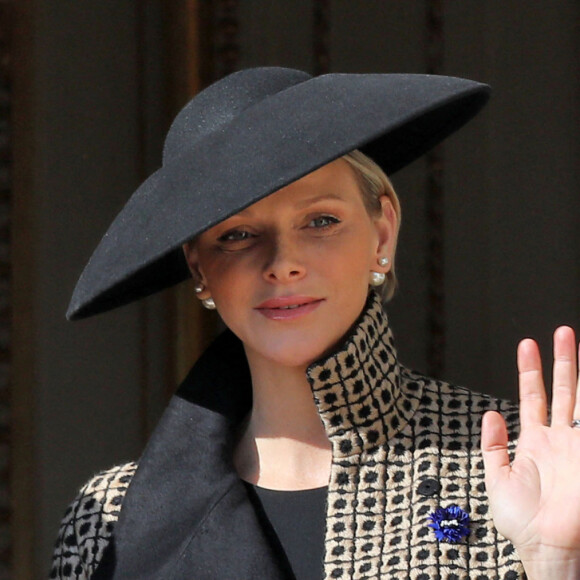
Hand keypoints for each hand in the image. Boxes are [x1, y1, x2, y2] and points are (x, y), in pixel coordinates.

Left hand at [481, 326, 579, 579]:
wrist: (547, 548)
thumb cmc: (522, 523)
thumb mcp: (497, 479)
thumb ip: (492, 446)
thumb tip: (490, 413)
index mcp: (535, 442)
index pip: (534, 397)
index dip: (531, 371)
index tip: (527, 344)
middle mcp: (560, 439)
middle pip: (564, 390)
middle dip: (563, 361)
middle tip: (562, 332)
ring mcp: (578, 446)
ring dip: (577, 372)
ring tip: (571, 338)